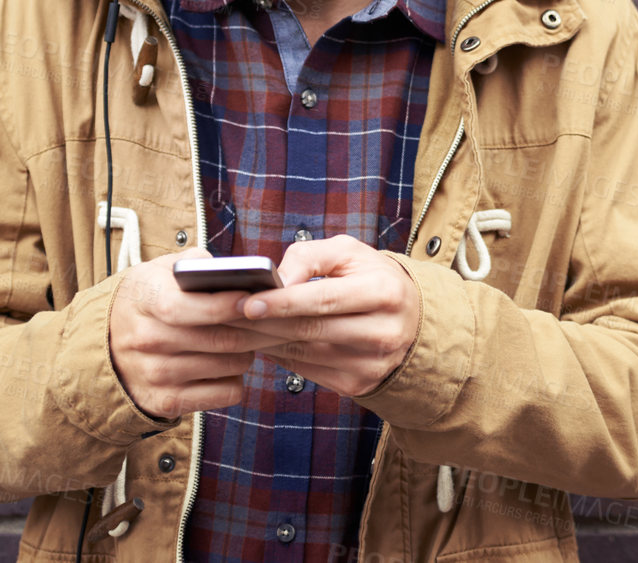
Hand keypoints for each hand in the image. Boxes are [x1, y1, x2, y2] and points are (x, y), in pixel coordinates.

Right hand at [108, 247, 272, 420]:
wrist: (103, 344)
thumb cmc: (146, 300)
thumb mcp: (158, 270)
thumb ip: (194, 263)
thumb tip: (235, 269)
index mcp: (145, 300)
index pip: (187, 307)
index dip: (226, 304)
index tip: (254, 299)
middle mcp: (146, 339)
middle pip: (218, 339)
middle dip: (254, 329)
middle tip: (270, 320)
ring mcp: (154, 374)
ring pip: (227, 366)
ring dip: (248, 353)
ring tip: (249, 339)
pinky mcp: (165, 402)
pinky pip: (224, 393)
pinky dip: (237, 379)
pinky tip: (230, 365)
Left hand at [227, 234, 419, 398]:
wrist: (412, 319)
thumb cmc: (371, 278)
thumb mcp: (349, 253)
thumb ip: (310, 256)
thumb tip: (276, 280)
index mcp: (384, 292)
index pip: (324, 299)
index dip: (282, 302)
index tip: (247, 302)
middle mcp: (383, 332)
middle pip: (310, 329)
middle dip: (263, 323)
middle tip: (225, 316)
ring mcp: (371, 364)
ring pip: (303, 354)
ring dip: (263, 341)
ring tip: (235, 327)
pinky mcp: (357, 384)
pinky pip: (306, 371)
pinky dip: (279, 356)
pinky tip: (261, 342)